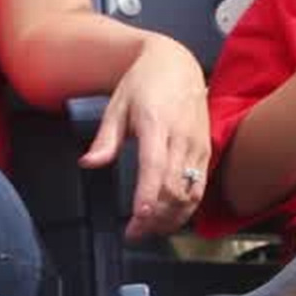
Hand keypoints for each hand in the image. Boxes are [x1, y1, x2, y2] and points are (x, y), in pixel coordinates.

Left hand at [80, 35, 209, 239]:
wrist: (177, 64)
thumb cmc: (146, 83)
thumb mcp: (117, 106)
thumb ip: (105, 139)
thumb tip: (89, 163)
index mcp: (157, 124)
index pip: (154, 166)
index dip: (148, 194)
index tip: (140, 216)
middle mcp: (181, 137)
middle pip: (173, 187)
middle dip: (155, 216)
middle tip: (135, 232)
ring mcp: (197, 146)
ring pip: (190, 193)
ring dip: (172, 217)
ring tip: (151, 230)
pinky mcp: (206, 152)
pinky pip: (199, 188)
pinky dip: (186, 208)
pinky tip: (170, 217)